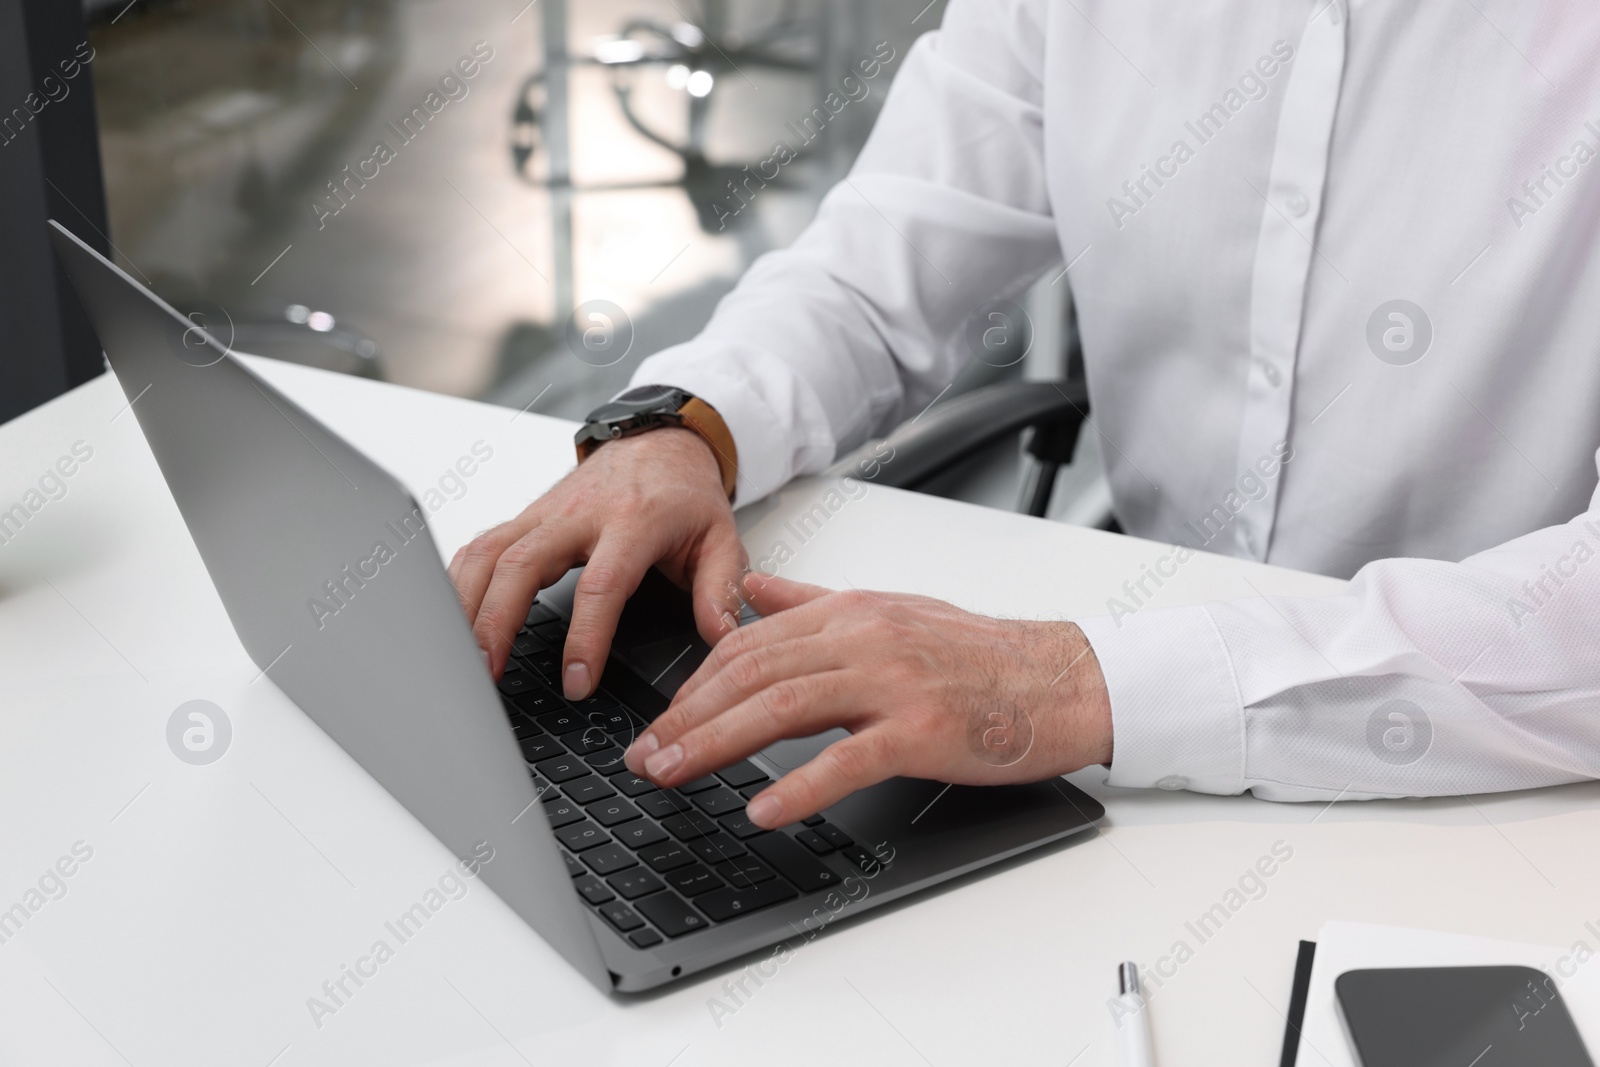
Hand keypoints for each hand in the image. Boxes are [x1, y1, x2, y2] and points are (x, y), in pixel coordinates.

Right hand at [448, 427, 744, 696]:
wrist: (661, 443)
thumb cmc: (686, 496)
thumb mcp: (722, 538)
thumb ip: (721, 589)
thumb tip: (722, 639)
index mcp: (633, 522)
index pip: (601, 585)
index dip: (585, 637)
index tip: (577, 681)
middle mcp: (579, 515)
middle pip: (522, 565)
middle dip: (497, 621)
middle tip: (487, 674)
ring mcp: (545, 514)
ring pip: (489, 553)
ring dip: (466, 604)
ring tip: (459, 658)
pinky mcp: (525, 517)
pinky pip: (481, 547)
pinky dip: (458, 582)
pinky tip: (451, 618)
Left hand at [624, 572, 1112, 827]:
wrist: (1062, 679)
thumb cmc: (980, 654)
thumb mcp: (889, 611)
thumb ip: (812, 604)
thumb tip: (751, 592)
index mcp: (852, 612)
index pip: (749, 643)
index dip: (694, 683)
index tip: (660, 719)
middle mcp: (865, 640)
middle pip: (753, 674)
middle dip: (687, 716)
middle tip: (644, 754)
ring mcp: (893, 684)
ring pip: (784, 707)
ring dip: (716, 744)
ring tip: (674, 774)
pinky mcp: (923, 730)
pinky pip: (848, 759)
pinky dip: (799, 786)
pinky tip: (763, 809)